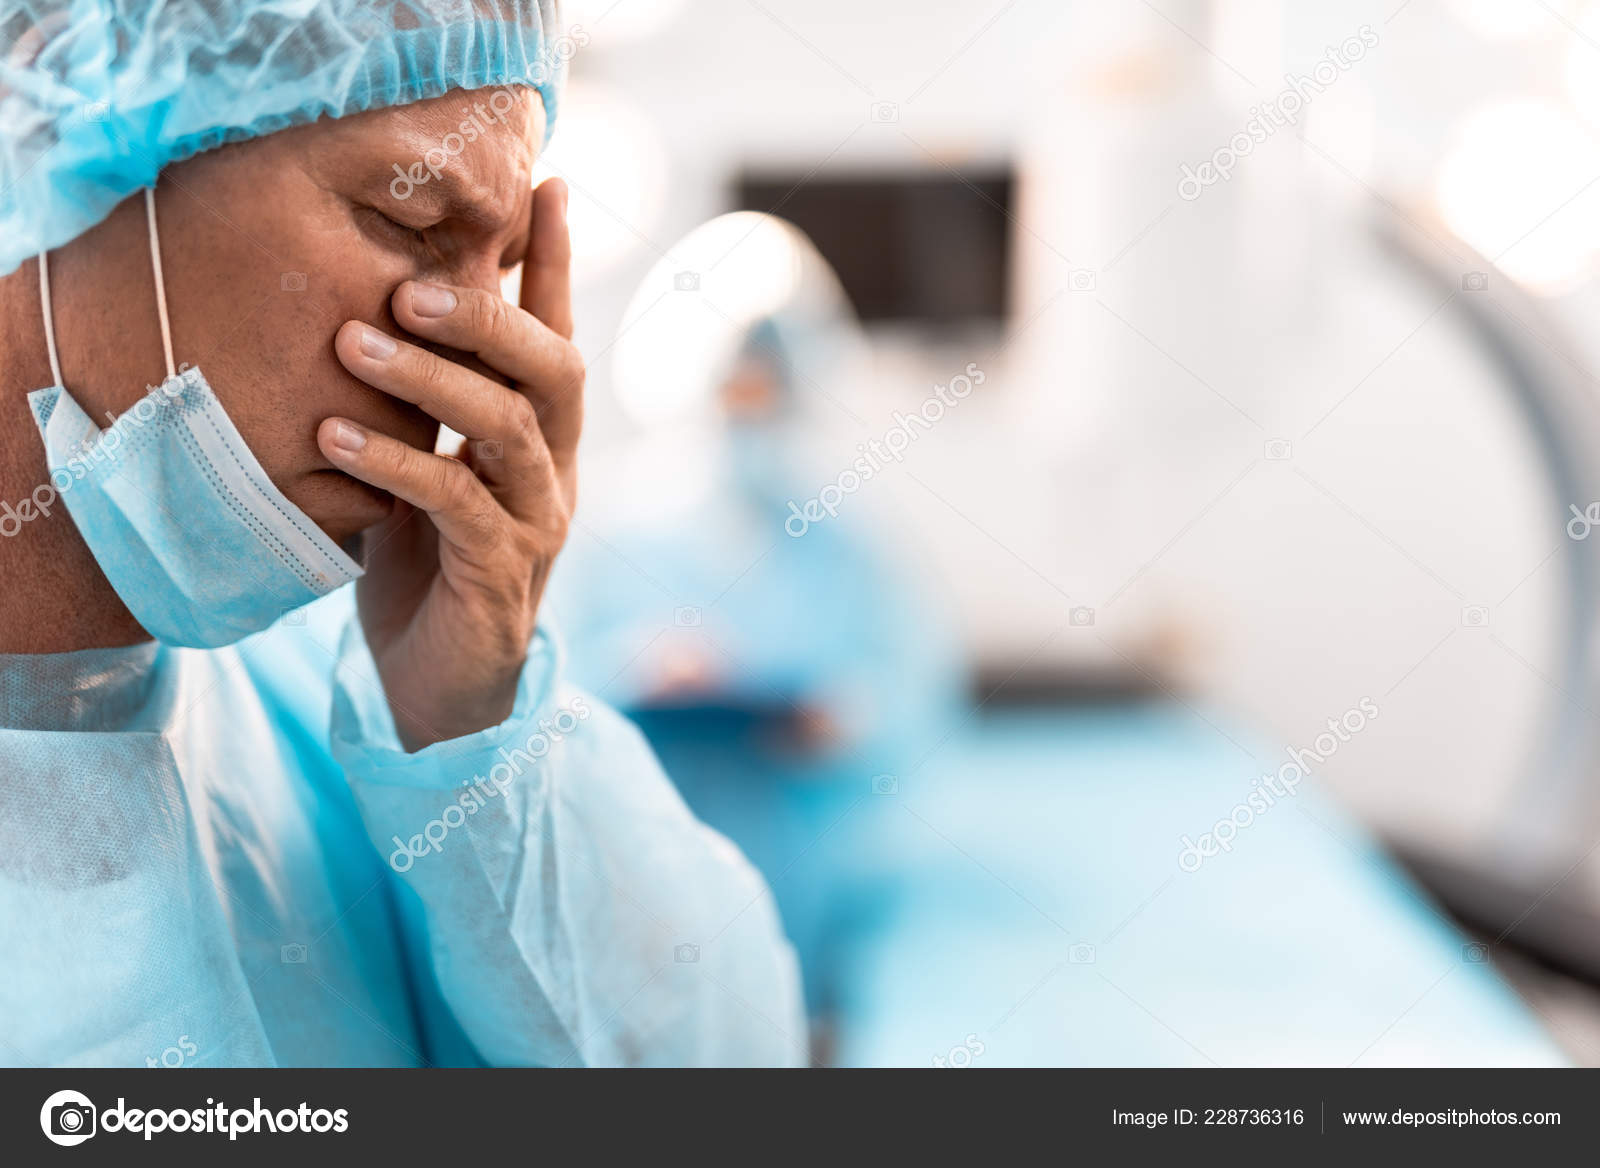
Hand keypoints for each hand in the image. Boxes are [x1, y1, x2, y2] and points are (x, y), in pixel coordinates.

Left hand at [317, 178, 581, 749]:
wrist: (438, 690)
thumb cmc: (426, 569)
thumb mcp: (427, 468)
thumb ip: (426, 406)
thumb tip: (372, 310)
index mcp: (541, 438)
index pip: (555, 333)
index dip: (555, 261)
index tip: (548, 182)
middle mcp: (554, 470)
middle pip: (553, 368)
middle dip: (487, 314)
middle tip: (405, 285)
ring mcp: (537, 523)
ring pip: (510, 429)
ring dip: (433, 381)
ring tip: (353, 346)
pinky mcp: (502, 576)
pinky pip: (459, 505)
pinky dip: (399, 465)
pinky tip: (338, 439)